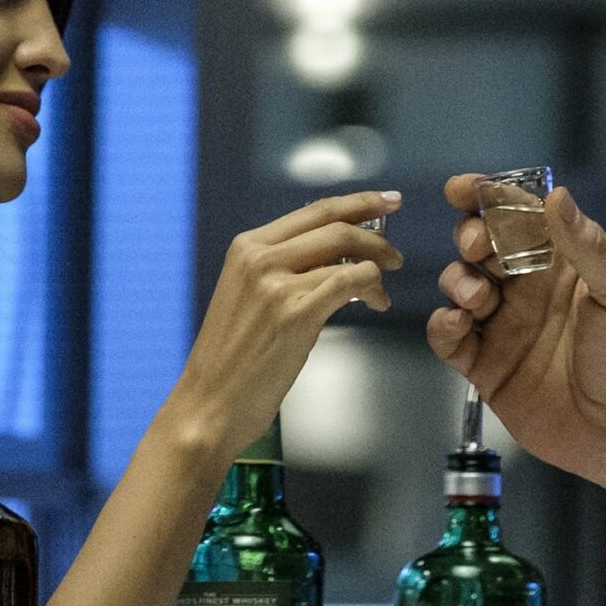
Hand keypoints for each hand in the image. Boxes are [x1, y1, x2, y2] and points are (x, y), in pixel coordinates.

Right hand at [172, 191, 402, 453]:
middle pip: (336, 225)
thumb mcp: (248, 296)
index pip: (314, 211)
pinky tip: (374, 304)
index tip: (387, 202)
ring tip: (381, 291)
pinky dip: (373, 289)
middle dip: (377, 236)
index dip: (358, 203)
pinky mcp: (296, 313)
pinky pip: (351, 282)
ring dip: (378, 268)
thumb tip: (333, 256)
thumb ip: (282, 269)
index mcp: (247, 247)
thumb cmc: (231, 360)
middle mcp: (260, 257)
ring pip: (349, 253)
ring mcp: (277, 284)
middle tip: (395, 255)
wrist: (210, 403)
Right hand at [425, 180, 605, 491]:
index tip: (464, 189)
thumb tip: (557, 197)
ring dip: (457, 281)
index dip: (489, 198)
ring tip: (477, 297)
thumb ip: (587, 247)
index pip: (519, 218)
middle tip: (476, 246)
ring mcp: (506, 327)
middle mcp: (530, 290)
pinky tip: (457, 324)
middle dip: (469, 237)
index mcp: (563, 265)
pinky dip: (443, 325)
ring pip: (460, 286)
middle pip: (481, 246)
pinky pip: (450, 337)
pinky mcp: (487, 366)